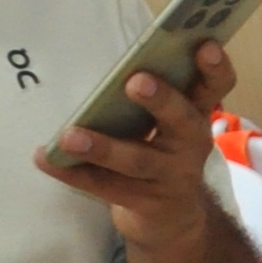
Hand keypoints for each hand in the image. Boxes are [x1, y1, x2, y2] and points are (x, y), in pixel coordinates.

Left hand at [37, 43, 233, 254]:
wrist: (172, 217)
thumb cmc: (162, 152)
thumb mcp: (170, 124)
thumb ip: (157, 97)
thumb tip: (120, 67)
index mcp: (197, 114)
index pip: (216, 86)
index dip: (215, 67)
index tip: (204, 45)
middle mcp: (191, 145)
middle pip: (183, 121)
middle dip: (162, 100)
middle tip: (136, 81)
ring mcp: (171, 177)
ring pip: (137, 160)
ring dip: (102, 147)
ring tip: (68, 136)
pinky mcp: (145, 203)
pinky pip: (105, 186)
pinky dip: (72, 172)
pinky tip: (45, 158)